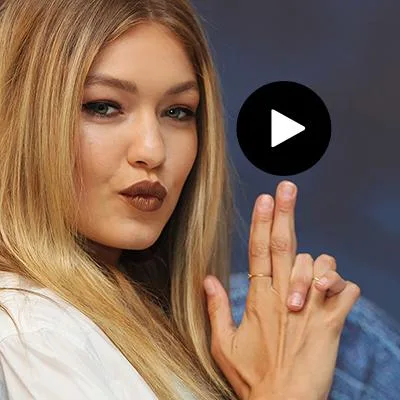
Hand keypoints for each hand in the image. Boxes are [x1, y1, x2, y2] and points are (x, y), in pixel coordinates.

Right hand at [203, 181, 360, 399]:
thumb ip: (216, 308)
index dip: (262, 223)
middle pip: (285, 246)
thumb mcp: (223, 344)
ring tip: (314, 276)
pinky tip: (334, 292)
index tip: (265, 199)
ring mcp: (309, 309)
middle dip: (286, 214)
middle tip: (288, 188)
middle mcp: (284, 298)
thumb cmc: (252, 378)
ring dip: (319, 263)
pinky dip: (344, 285)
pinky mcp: (332, 324)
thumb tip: (207, 278)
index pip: (258, 251)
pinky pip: (346, 291)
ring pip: (320, 264)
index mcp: (258, 300)